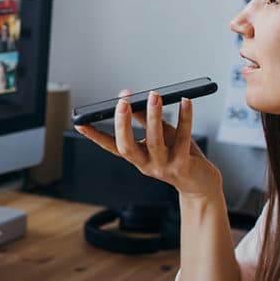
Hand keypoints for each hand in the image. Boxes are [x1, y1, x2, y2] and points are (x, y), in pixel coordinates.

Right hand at [73, 89, 221, 200]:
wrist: (200, 184)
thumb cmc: (179, 157)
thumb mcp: (160, 136)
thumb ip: (145, 118)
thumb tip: (131, 96)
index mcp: (137, 158)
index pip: (110, 146)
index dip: (94, 136)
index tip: (79, 123)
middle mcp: (146, 165)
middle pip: (127, 148)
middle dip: (123, 125)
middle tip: (122, 103)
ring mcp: (164, 167)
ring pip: (154, 142)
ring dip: (153, 117)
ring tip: (154, 96)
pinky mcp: (184, 165)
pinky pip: (183, 139)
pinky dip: (185, 118)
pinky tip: (186, 102)